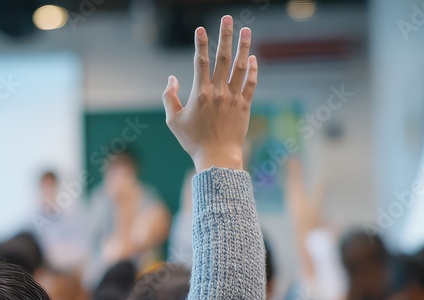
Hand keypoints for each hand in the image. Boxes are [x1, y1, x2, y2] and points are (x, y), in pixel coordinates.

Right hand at [162, 16, 257, 170]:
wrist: (217, 157)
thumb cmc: (192, 141)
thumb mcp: (173, 121)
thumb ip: (170, 97)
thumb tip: (171, 79)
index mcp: (200, 93)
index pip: (200, 62)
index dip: (200, 43)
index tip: (201, 28)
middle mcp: (218, 92)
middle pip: (222, 58)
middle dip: (225, 36)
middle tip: (228, 18)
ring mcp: (233, 98)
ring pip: (240, 67)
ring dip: (243, 46)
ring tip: (246, 29)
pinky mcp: (244, 106)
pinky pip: (251, 84)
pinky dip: (253, 70)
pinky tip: (253, 58)